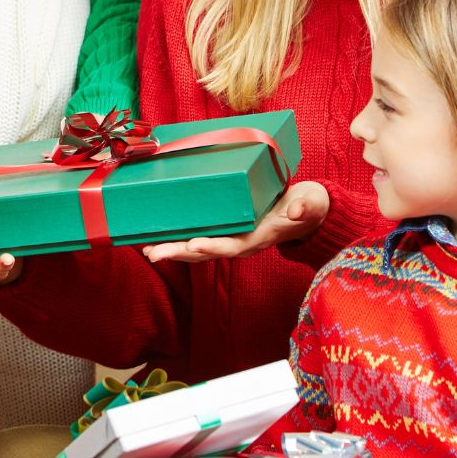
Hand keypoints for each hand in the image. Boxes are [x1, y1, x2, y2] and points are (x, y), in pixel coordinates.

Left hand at [141, 181, 328, 262]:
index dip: (212, 247)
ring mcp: (233, 237)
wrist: (308, 210)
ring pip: (199, 247)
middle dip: (179, 253)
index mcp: (260, 238)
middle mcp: (242, 242)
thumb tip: (296, 211)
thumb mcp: (309, 204)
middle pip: (207, 252)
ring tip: (147, 249)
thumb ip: (303, 208)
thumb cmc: (307, 206)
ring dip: (173, 249)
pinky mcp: (227, 229)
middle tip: (152, 253)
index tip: (192, 245)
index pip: (233, 246)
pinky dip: (179, 238)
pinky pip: (200, 236)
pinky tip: (159, 236)